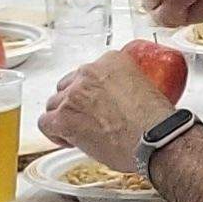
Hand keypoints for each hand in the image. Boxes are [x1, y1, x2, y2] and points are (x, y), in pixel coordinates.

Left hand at [38, 48, 180, 166]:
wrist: (155, 139)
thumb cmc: (157, 122)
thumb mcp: (146, 89)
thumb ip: (128, 87)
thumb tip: (123, 104)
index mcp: (111, 61)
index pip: (88, 73)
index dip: (90, 91)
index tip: (97, 103)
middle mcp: (88, 73)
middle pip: (67, 85)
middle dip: (75, 103)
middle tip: (88, 119)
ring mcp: (74, 95)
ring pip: (54, 103)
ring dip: (64, 117)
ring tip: (79, 132)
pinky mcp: (64, 118)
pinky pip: (45, 123)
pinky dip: (54, 133)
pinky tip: (68, 140)